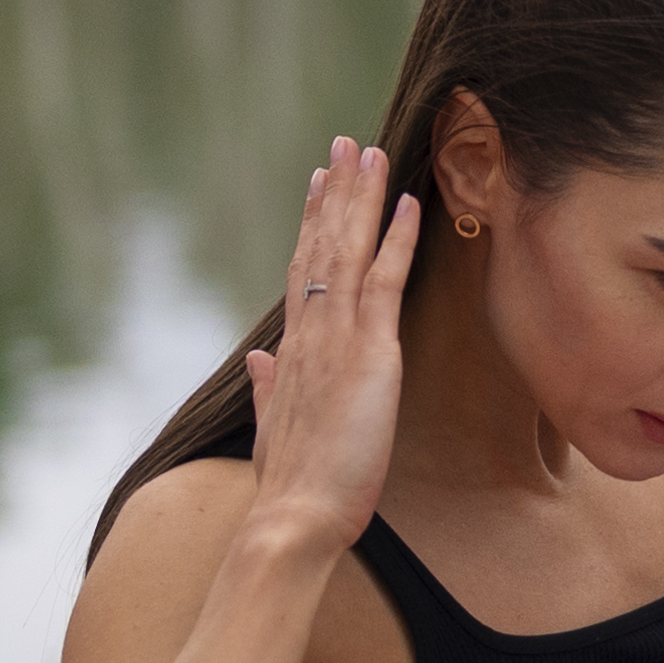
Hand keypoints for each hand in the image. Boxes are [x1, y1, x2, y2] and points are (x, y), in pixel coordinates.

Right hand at [245, 137, 420, 558]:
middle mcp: (309, 333)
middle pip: (321, 247)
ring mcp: (336, 338)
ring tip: (371, 151)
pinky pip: (385, 281)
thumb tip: (255, 358)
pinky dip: (396, 239)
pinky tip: (408, 203)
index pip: (302, 271)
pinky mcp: (369, 352)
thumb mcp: (272, 428)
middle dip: (336, 193)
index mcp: (291, 351)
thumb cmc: (290, 485)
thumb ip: (264, 386)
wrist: (293, 517)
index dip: (312, 224)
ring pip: (348, 251)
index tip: (319, 183)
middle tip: (347, 145)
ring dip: (361, 198)